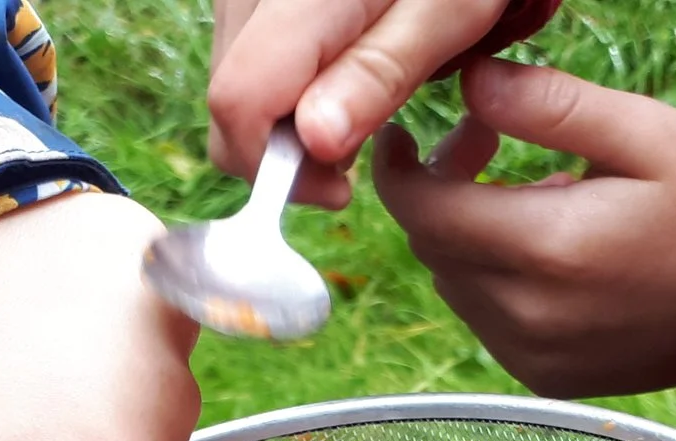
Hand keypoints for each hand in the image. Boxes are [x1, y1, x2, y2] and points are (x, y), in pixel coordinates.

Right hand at [208, 0, 508, 208]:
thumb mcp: (446, 11)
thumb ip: (378, 74)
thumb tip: (315, 141)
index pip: (238, 103)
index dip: (278, 167)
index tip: (340, 188)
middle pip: (229, 100)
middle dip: (286, 149)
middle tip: (358, 150)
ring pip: (233, 81)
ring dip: (287, 119)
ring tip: (358, 101)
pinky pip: (248, 54)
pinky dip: (286, 85)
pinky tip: (340, 73)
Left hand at [372, 60, 675, 397]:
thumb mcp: (641, 133)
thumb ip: (548, 105)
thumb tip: (469, 83)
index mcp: (545, 249)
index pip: (423, 210)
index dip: (397, 169)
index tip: (401, 136)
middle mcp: (528, 314)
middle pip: (433, 246)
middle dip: (440, 190)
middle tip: (486, 144)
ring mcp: (533, 354)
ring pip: (455, 284)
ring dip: (470, 235)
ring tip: (536, 196)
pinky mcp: (545, 375)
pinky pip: (487, 320)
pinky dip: (496, 281)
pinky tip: (551, 253)